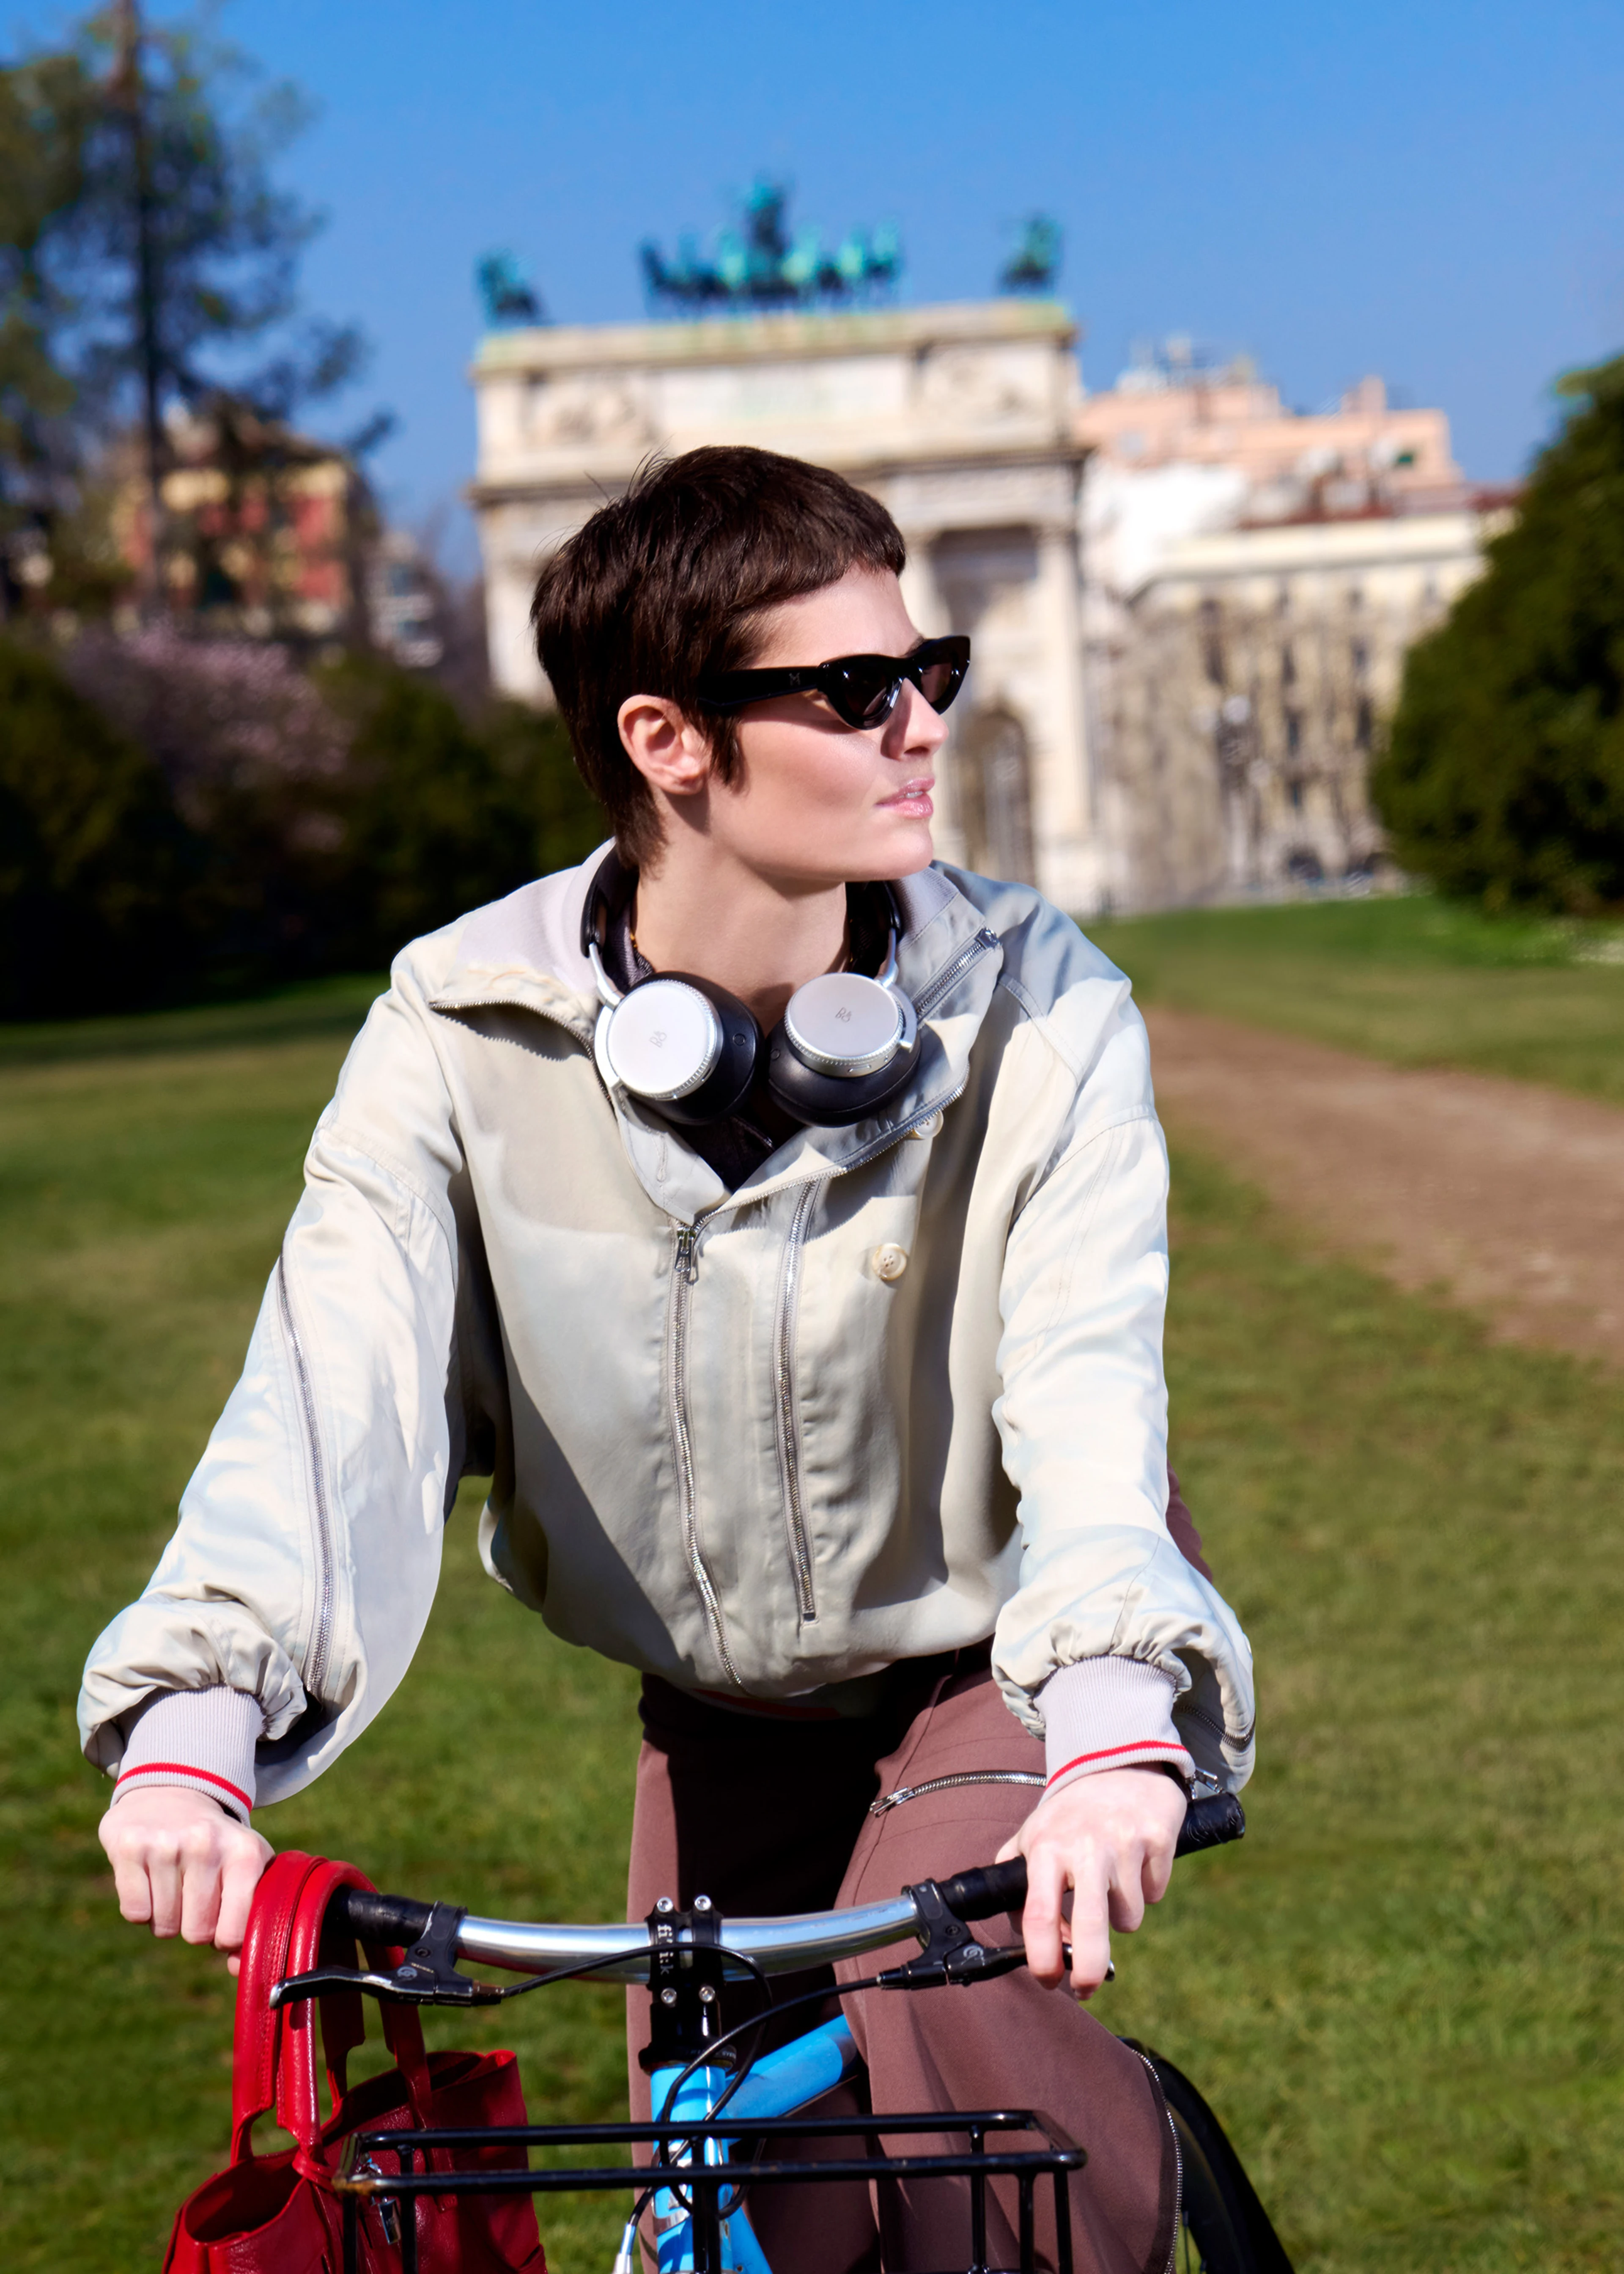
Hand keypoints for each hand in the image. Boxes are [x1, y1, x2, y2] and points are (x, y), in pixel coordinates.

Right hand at [99, 1787, 272, 1976]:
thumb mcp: (245, 1870)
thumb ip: (249, 1920)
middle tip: (196, 1894)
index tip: (224, 1918)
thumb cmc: (217, 1846)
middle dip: (196, 1926)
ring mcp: (166, 1843)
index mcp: (245, 1852)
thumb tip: (237, 1970)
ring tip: (175, 1881)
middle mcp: (207, 1843)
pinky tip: (151, 1877)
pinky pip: (134, 1914)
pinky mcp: (129, 1846)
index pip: (233, 1933)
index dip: (225, 1938)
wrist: (173, 1792)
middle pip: (196, 1934)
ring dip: (168, 1916)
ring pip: (164, 1927)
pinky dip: (142, 1907)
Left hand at [996, 1767, 1185, 1997]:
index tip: (1047, 1979)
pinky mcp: (1159, 1838)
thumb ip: (1021, 1883)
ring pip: (1128, 1918)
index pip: (1038, 1914)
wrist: (1118, 1762)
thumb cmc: (1071, 1813)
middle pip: (1090, 1928)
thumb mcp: (1033, 1837)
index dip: (1042, 1958)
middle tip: (1086, 1987)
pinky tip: (1135, 1860)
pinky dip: (1147, 1887)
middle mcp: (1084, 1846)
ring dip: (1121, 1913)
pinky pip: (1155, 1893)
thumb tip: (1032, 1940)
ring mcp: (1124, 1843)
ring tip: (1111, 1879)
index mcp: (1047, 1848)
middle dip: (1089, 1970)